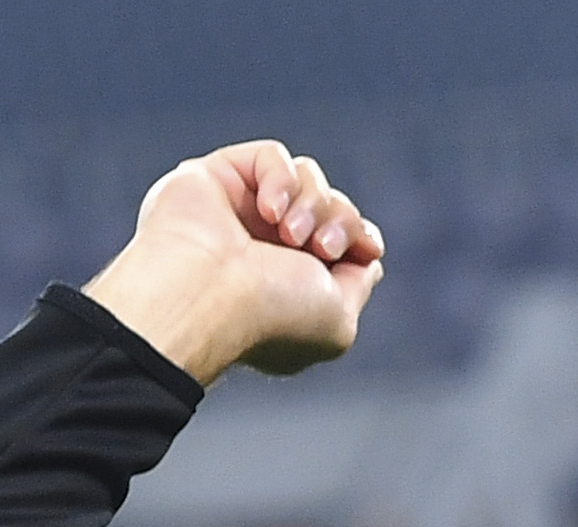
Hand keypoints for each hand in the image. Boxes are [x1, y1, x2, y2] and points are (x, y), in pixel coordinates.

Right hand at [81, 141, 383, 384]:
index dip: (360, 235)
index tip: (367, 249)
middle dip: (341, 220)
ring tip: (292, 234)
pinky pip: (272, 156)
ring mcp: (240, 213)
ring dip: (314, 203)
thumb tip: (367, 254)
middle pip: (332, 204)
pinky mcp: (216, 177)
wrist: (211, 296)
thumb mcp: (338, 318)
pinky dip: (281, 178)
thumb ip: (357, 283)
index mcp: (290, 283)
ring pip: (308, 177)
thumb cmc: (273, 315)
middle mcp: (265, 248)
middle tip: (322, 247)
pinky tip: (268, 210)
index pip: (343, 238)